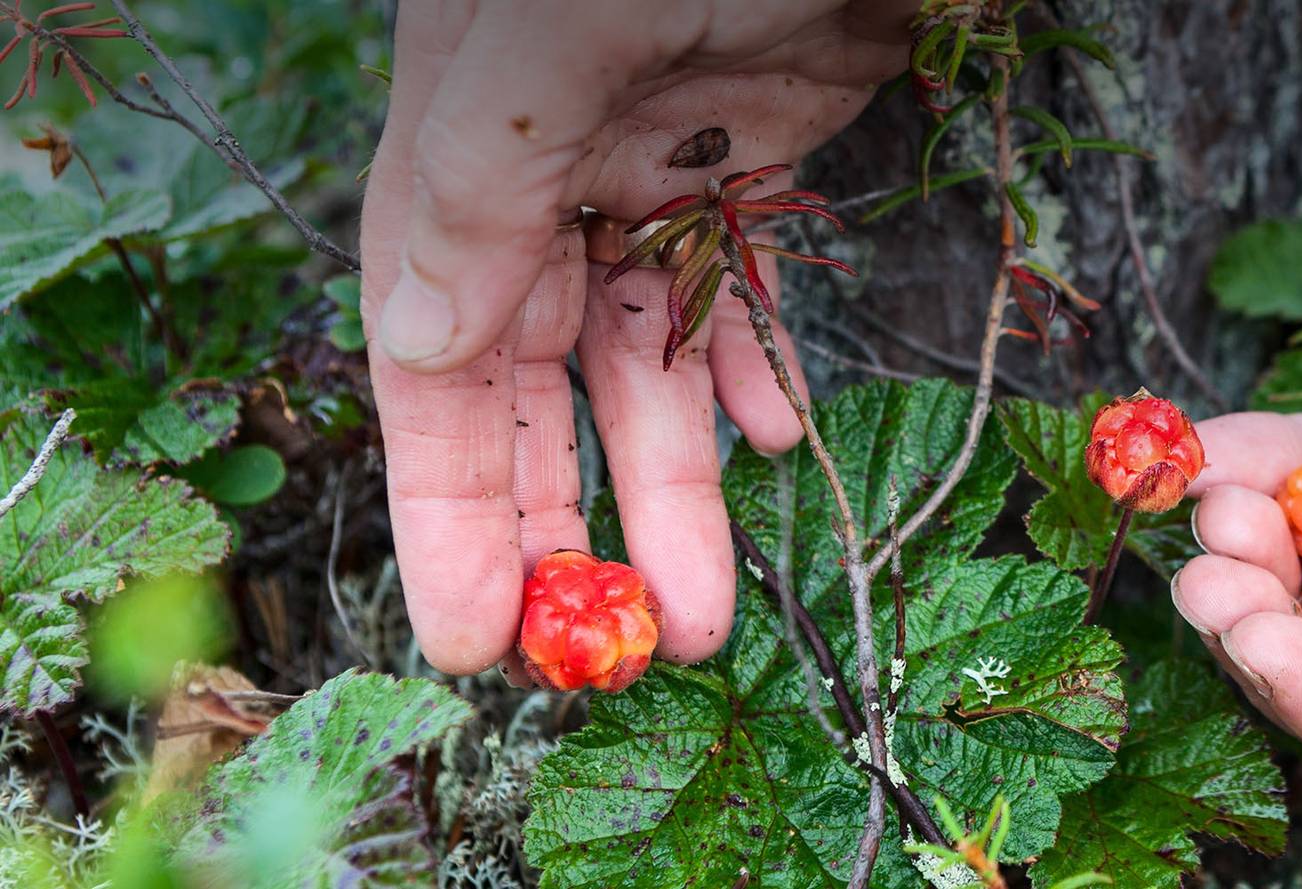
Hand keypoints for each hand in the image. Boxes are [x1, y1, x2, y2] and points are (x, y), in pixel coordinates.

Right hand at [359, 1, 913, 674]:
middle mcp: (543, 164)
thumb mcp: (555, 31)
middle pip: (533, 379)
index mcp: (462, 144)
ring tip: (712, 600)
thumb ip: (476, 176)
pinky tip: (776, 445)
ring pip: (649, 356)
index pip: (432, 358)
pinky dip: (752, 373)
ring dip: (679, 480)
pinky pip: (736, 289)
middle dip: (569, 519)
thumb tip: (410, 335)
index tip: (474, 636)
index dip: (449, 502)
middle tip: (614, 653)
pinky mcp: (757, 143)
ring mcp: (653, 155)